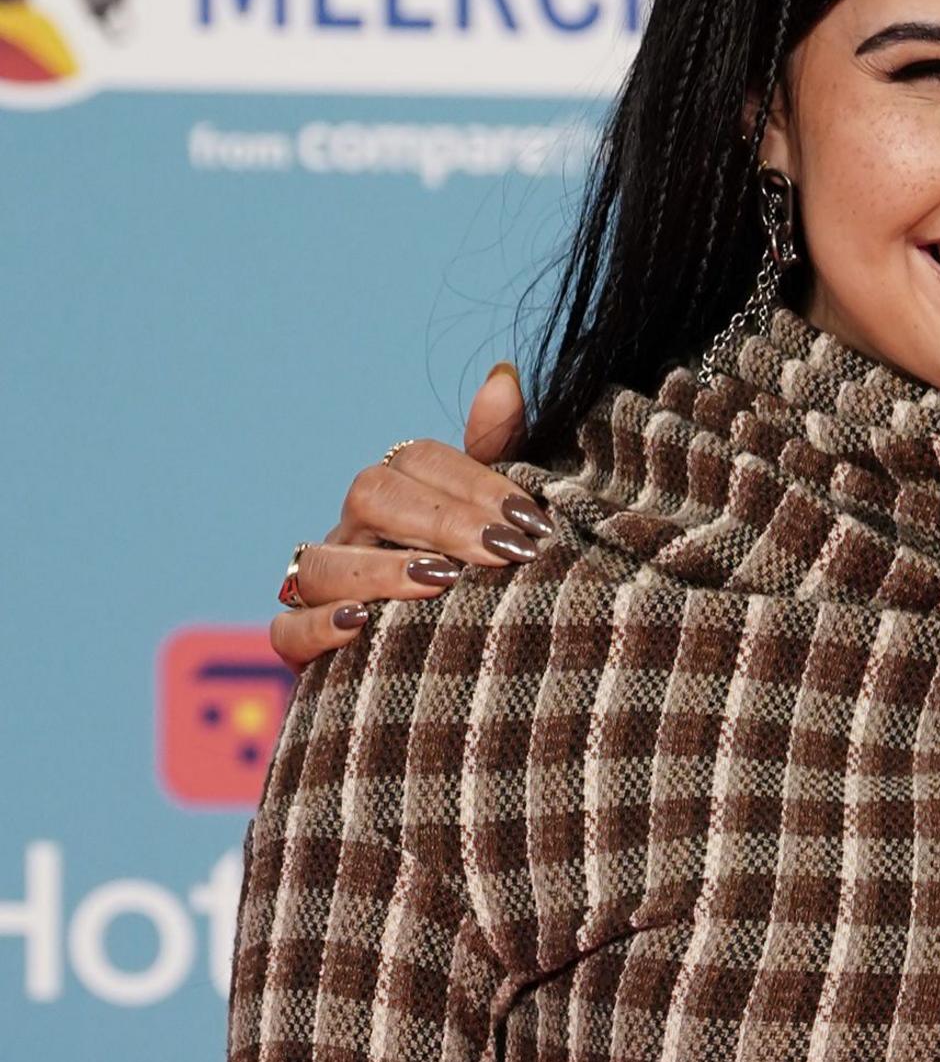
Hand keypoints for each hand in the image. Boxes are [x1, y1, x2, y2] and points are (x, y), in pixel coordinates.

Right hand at [273, 364, 547, 672]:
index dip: (476, 483)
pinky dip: (318, 626)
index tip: (532, 523)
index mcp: (399, 497)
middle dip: (441, 521)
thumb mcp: (498, 522)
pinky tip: (363, 626)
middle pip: (371, 494)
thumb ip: (499, 453)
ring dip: (381, 569)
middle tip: (503, 554)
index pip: (419, 459)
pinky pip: (286, 629)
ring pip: (322, 560)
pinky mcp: (301, 649)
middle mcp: (355, 533)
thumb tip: (504, 377)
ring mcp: (323, 588)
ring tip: (440, 584)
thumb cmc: (482, 589)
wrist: (461, 684)